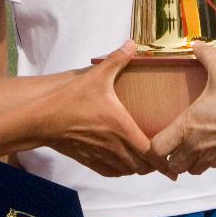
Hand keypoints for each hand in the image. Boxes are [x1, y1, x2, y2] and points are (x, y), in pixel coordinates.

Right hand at [43, 42, 168, 177]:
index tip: (173, 159)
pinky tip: (122, 161)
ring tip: (144, 157)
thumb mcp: (97, 76)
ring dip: (138, 167)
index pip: (151, 153)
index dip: (164, 159)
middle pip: (142, 167)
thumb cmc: (72, 99)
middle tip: (161, 154)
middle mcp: (115, 147)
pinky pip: (111, 173)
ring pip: (127, 171)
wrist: (43, 120)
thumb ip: (117, 60)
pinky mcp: (88, 161)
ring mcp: (101, 156)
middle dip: (154, 164)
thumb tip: (132, 43)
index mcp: (123, 128)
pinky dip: (121, 170)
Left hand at [150, 44, 215, 174]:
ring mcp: (212, 160)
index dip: (156, 147)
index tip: (163, 139)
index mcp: (186, 127)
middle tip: (181, 143)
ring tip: (200, 145)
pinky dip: (215, 161)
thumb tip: (197, 44)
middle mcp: (195, 148)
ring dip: (193, 161)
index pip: (157, 149)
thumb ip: (208, 57)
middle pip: (173, 165)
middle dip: (175, 157)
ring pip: (193, 169)